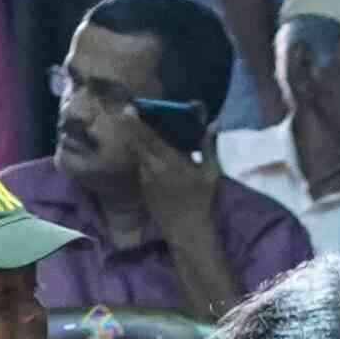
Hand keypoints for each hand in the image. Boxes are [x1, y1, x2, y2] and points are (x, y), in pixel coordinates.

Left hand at [126, 109, 223, 236]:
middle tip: (125, 112)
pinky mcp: (142, 187)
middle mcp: (152, 166)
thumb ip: (209, 146)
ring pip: (136, 153)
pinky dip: (141, 156)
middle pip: (135, 142)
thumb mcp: (211, 173)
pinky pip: (140, 165)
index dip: (136, 122)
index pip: (147, 136)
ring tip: (137, 130)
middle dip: (129, 127)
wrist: (186, 231)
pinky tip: (148, 154)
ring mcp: (144, 177)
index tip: (128, 108)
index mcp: (169, 160)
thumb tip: (214, 123)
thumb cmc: (202, 201)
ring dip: (136, 141)